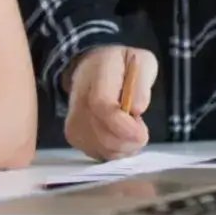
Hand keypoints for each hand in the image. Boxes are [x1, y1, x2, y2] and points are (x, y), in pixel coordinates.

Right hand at [63, 46, 155, 161]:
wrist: (90, 66)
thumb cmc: (121, 65)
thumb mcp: (142, 61)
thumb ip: (142, 83)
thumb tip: (137, 109)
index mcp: (97, 73)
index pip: (101, 105)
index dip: (123, 125)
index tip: (141, 128)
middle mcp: (78, 97)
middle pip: (101, 134)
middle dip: (129, 141)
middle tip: (141, 129)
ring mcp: (73, 118)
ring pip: (101, 148)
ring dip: (124, 147)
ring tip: (130, 130)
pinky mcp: (73, 134)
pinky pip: (97, 153)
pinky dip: (114, 151)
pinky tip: (119, 137)